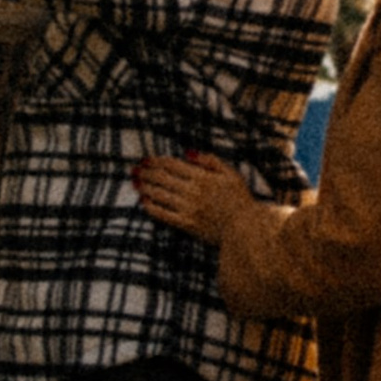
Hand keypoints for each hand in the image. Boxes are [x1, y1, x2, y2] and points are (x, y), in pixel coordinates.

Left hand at [131, 150, 252, 241]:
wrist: (245, 229)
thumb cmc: (240, 200)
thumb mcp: (231, 174)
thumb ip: (210, 161)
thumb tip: (188, 152)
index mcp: (203, 177)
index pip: (173, 165)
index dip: (157, 161)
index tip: (146, 159)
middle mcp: (193, 191)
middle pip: (163, 178)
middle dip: (146, 172)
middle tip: (135, 169)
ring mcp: (189, 208)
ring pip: (160, 194)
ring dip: (145, 186)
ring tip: (135, 182)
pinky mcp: (187, 224)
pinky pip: (164, 214)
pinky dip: (152, 207)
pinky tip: (143, 201)